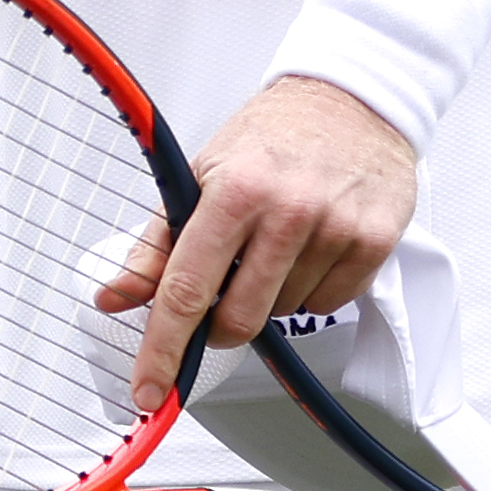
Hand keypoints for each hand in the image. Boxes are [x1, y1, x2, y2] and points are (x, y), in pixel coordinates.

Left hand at [102, 73, 417, 403]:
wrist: (352, 99)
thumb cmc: (271, 138)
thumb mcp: (200, 176)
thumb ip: (157, 245)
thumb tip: (115, 297)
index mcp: (232, 192)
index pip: (185, 290)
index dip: (162, 349)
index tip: (149, 391)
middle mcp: (287, 211)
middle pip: (238, 319)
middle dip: (221, 325)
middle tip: (224, 291)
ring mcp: (335, 228)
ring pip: (285, 314)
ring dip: (270, 296)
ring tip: (278, 244)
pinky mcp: (375, 242)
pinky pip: (330, 304)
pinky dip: (311, 290)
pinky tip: (312, 248)